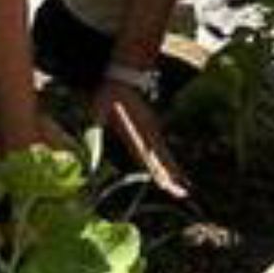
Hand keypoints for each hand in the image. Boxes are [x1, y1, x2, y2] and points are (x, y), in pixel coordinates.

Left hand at [94, 78, 191, 200]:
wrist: (124, 77)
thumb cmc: (108, 96)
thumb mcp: (97, 112)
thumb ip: (95, 133)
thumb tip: (89, 153)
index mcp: (134, 130)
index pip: (147, 156)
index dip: (156, 172)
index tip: (165, 184)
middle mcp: (149, 133)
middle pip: (162, 160)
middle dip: (171, 178)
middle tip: (181, 195)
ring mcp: (154, 131)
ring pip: (166, 156)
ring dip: (174, 173)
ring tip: (184, 192)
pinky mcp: (155, 131)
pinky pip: (165, 152)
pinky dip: (172, 165)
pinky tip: (179, 176)